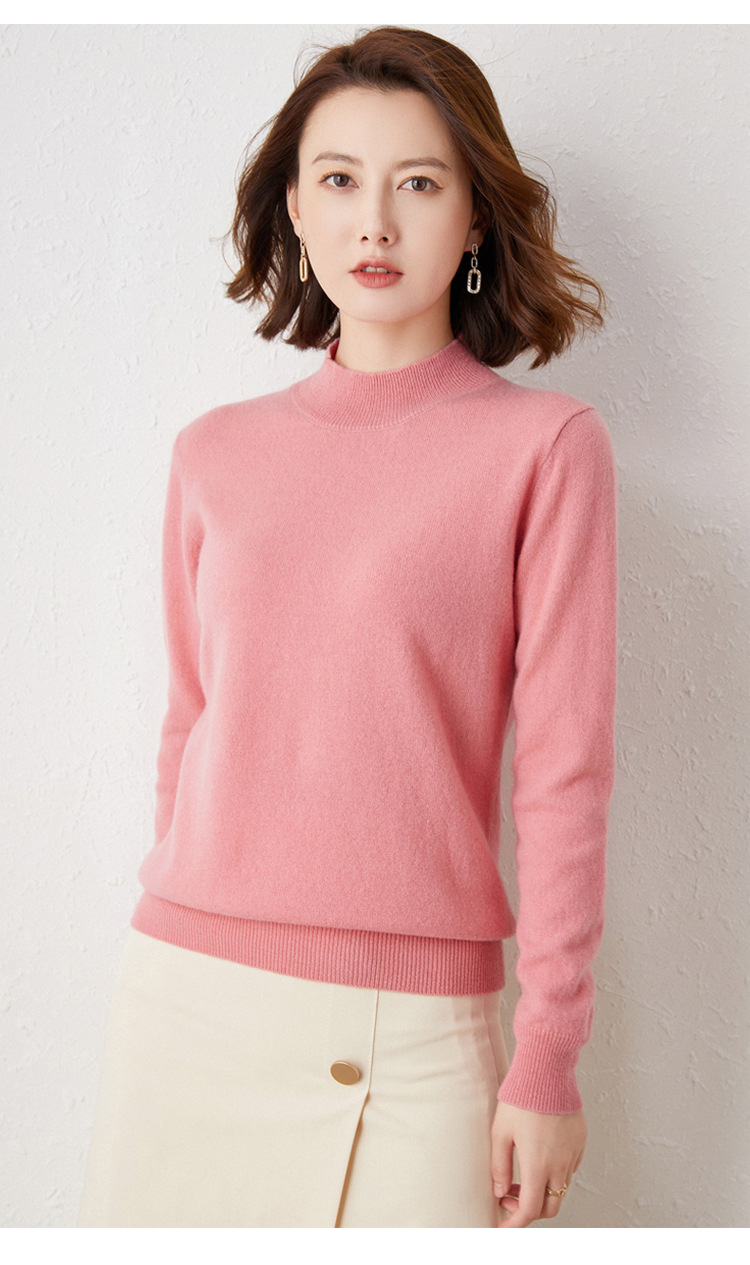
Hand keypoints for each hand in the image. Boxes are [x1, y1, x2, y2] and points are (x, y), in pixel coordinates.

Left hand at [490, 1100, 585, 1227]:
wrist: (548, 1070)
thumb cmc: (521, 1097)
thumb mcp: (500, 1132)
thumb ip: (499, 1166)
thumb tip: (500, 1192)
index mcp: (538, 1165)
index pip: (529, 1210)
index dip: (514, 1223)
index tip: (503, 1227)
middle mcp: (560, 1164)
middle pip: (550, 1207)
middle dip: (529, 1211)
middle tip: (509, 1197)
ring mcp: (573, 1153)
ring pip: (560, 1188)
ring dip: (541, 1190)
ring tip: (521, 1173)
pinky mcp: (581, 1141)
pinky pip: (569, 1169)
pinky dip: (554, 1173)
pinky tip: (539, 1156)